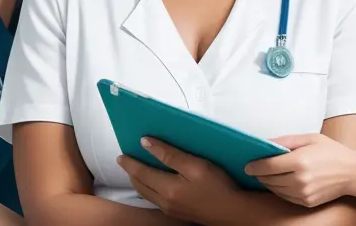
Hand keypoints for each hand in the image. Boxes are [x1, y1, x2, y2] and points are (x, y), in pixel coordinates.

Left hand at [117, 137, 238, 223]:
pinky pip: (155, 199)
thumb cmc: (218, 185)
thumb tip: (147, 143)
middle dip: (130, 172)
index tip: (122, 154)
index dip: (131, 162)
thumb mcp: (195, 165)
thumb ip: (170, 154)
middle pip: (141, 185)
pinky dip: (148, 188)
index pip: (142, 173)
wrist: (233, 211)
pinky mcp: (178, 211)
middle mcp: (165, 201)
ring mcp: (171, 209)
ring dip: (138, 181)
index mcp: (168, 188)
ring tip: (134, 170)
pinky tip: (152, 183)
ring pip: (146, 194)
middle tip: (124, 160)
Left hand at [245, 133, 355, 207]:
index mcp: (300, 161)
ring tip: (267, 174)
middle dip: (260, 174)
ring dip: (268, 182)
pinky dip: (279, 190)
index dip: (255, 166)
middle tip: (255, 168)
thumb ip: (287, 140)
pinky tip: (280, 181)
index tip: (248, 165)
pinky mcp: (307, 202)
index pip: (269, 166)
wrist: (352, 172)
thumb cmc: (331, 151)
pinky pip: (285, 197)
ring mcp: (303, 193)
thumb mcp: (309, 138)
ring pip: (276, 190)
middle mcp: (300, 180)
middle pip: (270, 179)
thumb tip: (266, 142)